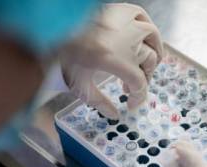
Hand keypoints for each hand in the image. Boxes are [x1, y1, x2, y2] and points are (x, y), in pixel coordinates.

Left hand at [60, 3, 162, 118]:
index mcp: (115, 60)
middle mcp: (126, 40)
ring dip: (152, 55)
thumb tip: (114, 116)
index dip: (139, 97)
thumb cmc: (64, 55)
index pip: (139, 83)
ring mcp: (126, 23)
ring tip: (146, 65)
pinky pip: (144, 19)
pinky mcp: (122, 10)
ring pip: (152, 40)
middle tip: (131, 87)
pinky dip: (148, 30)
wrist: (53, 26)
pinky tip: (144, 38)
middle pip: (149, 62)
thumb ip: (99, 102)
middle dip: (143, 78)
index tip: (132, 104)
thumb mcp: (79, 84)